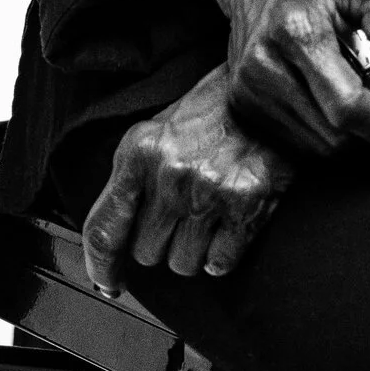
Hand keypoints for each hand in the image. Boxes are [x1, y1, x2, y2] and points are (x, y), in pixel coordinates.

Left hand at [81, 67, 292, 300]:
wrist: (268, 86)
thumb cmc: (211, 111)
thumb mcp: (159, 132)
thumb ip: (134, 179)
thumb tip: (114, 239)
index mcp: (139, 152)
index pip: (104, 229)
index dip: (101, 266)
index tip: (109, 283)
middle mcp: (168, 173)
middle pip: (146, 254)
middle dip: (163, 242)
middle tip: (183, 215)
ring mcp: (207, 190)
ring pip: (183, 264)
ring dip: (195, 251)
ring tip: (210, 213)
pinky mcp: (245, 202)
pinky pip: (219, 263)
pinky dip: (223, 254)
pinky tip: (230, 223)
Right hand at [185, 0, 369, 158]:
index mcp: (297, 30)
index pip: (348, 107)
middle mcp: (263, 66)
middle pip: (335, 136)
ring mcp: (247, 88)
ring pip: (319, 147)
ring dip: (350, 131)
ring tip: (353, 84)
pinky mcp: (241, 102)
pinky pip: (300, 143)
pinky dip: (327, 129)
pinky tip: (330, 92)